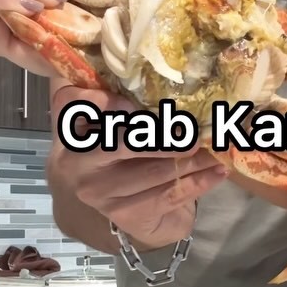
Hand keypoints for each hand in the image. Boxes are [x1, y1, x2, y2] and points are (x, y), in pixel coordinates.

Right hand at [50, 85, 228, 248]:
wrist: (121, 208)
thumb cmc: (119, 154)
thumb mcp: (111, 124)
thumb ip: (118, 98)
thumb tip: (161, 72)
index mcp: (69, 131)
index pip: (69, 105)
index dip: (99, 101)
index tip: (130, 103)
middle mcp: (76, 163)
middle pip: (123, 144)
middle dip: (166, 137)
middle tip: (196, 130)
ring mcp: (99, 192)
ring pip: (154, 172)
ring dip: (193, 160)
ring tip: (218, 148)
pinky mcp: (124, 214)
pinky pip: (168, 195)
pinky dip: (198, 182)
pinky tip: (218, 171)